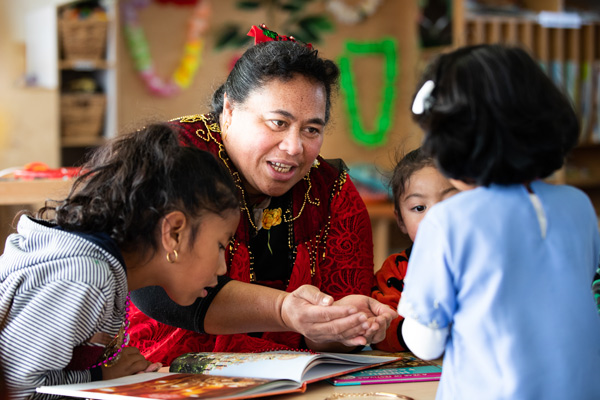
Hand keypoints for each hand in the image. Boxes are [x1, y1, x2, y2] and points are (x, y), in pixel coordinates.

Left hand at [100, 347, 150, 379]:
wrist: (98, 373)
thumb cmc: (112, 378)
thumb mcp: (125, 378)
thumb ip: (137, 373)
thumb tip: (149, 367)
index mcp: (126, 368)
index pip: (143, 363)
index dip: (145, 367)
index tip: (142, 369)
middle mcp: (125, 358)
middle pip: (141, 356)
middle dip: (141, 361)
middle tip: (136, 366)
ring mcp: (121, 352)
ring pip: (136, 350)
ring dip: (136, 355)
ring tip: (132, 361)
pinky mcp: (118, 348)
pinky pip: (129, 348)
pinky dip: (131, 352)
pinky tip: (127, 357)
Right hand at [280, 285, 394, 347]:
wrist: (289, 314)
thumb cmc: (298, 299)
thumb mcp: (303, 291)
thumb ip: (316, 295)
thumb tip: (329, 301)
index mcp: (305, 315)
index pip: (325, 315)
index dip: (340, 312)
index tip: (354, 308)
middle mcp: (311, 329)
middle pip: (333, 327)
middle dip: (351, 323)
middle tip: (365, 317)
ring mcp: (317, 336)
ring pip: (338, 335)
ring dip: (354, 331)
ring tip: (368, 325)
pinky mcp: (323, 339)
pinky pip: (339, 341)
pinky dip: (352, 340)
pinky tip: (363, 339)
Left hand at [333, 295, 397, 344]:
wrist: (335, 306)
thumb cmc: (352, 304)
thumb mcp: (368, 303)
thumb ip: (381, 308)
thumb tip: (394, 314)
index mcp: (376, 323)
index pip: (385, 325)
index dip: (386, 321)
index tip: (384, 315)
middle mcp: (369, 332)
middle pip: (380, 334)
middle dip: (380, 327)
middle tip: (379, 320)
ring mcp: (360, 336)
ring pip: (370, 338)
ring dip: (372, 332)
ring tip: (372, 324)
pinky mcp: (350, 340)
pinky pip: (356, 341)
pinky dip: (360, 339)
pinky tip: (363, 333)